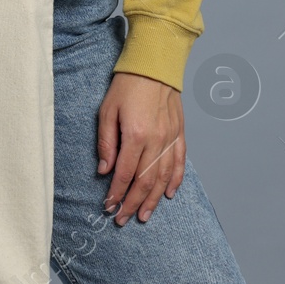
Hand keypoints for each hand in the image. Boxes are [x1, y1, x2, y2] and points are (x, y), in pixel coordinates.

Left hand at [97, 72, 186, 225]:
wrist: (154, 65)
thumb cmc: (127, 86)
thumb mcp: (107, 111)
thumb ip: (106, 143)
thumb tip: (104, 170)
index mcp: (136, 135)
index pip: (124, 173)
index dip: (116, 193)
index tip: (108, 206)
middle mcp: (156, 140)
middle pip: (144, 181)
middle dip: (132, 203)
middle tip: (122, 218)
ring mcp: (171, 137)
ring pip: (163, 177)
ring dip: (153, 200)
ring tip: (144, 215)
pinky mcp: (179, 133)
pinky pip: (180, 162)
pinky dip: (175, 181)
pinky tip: (168, 194)